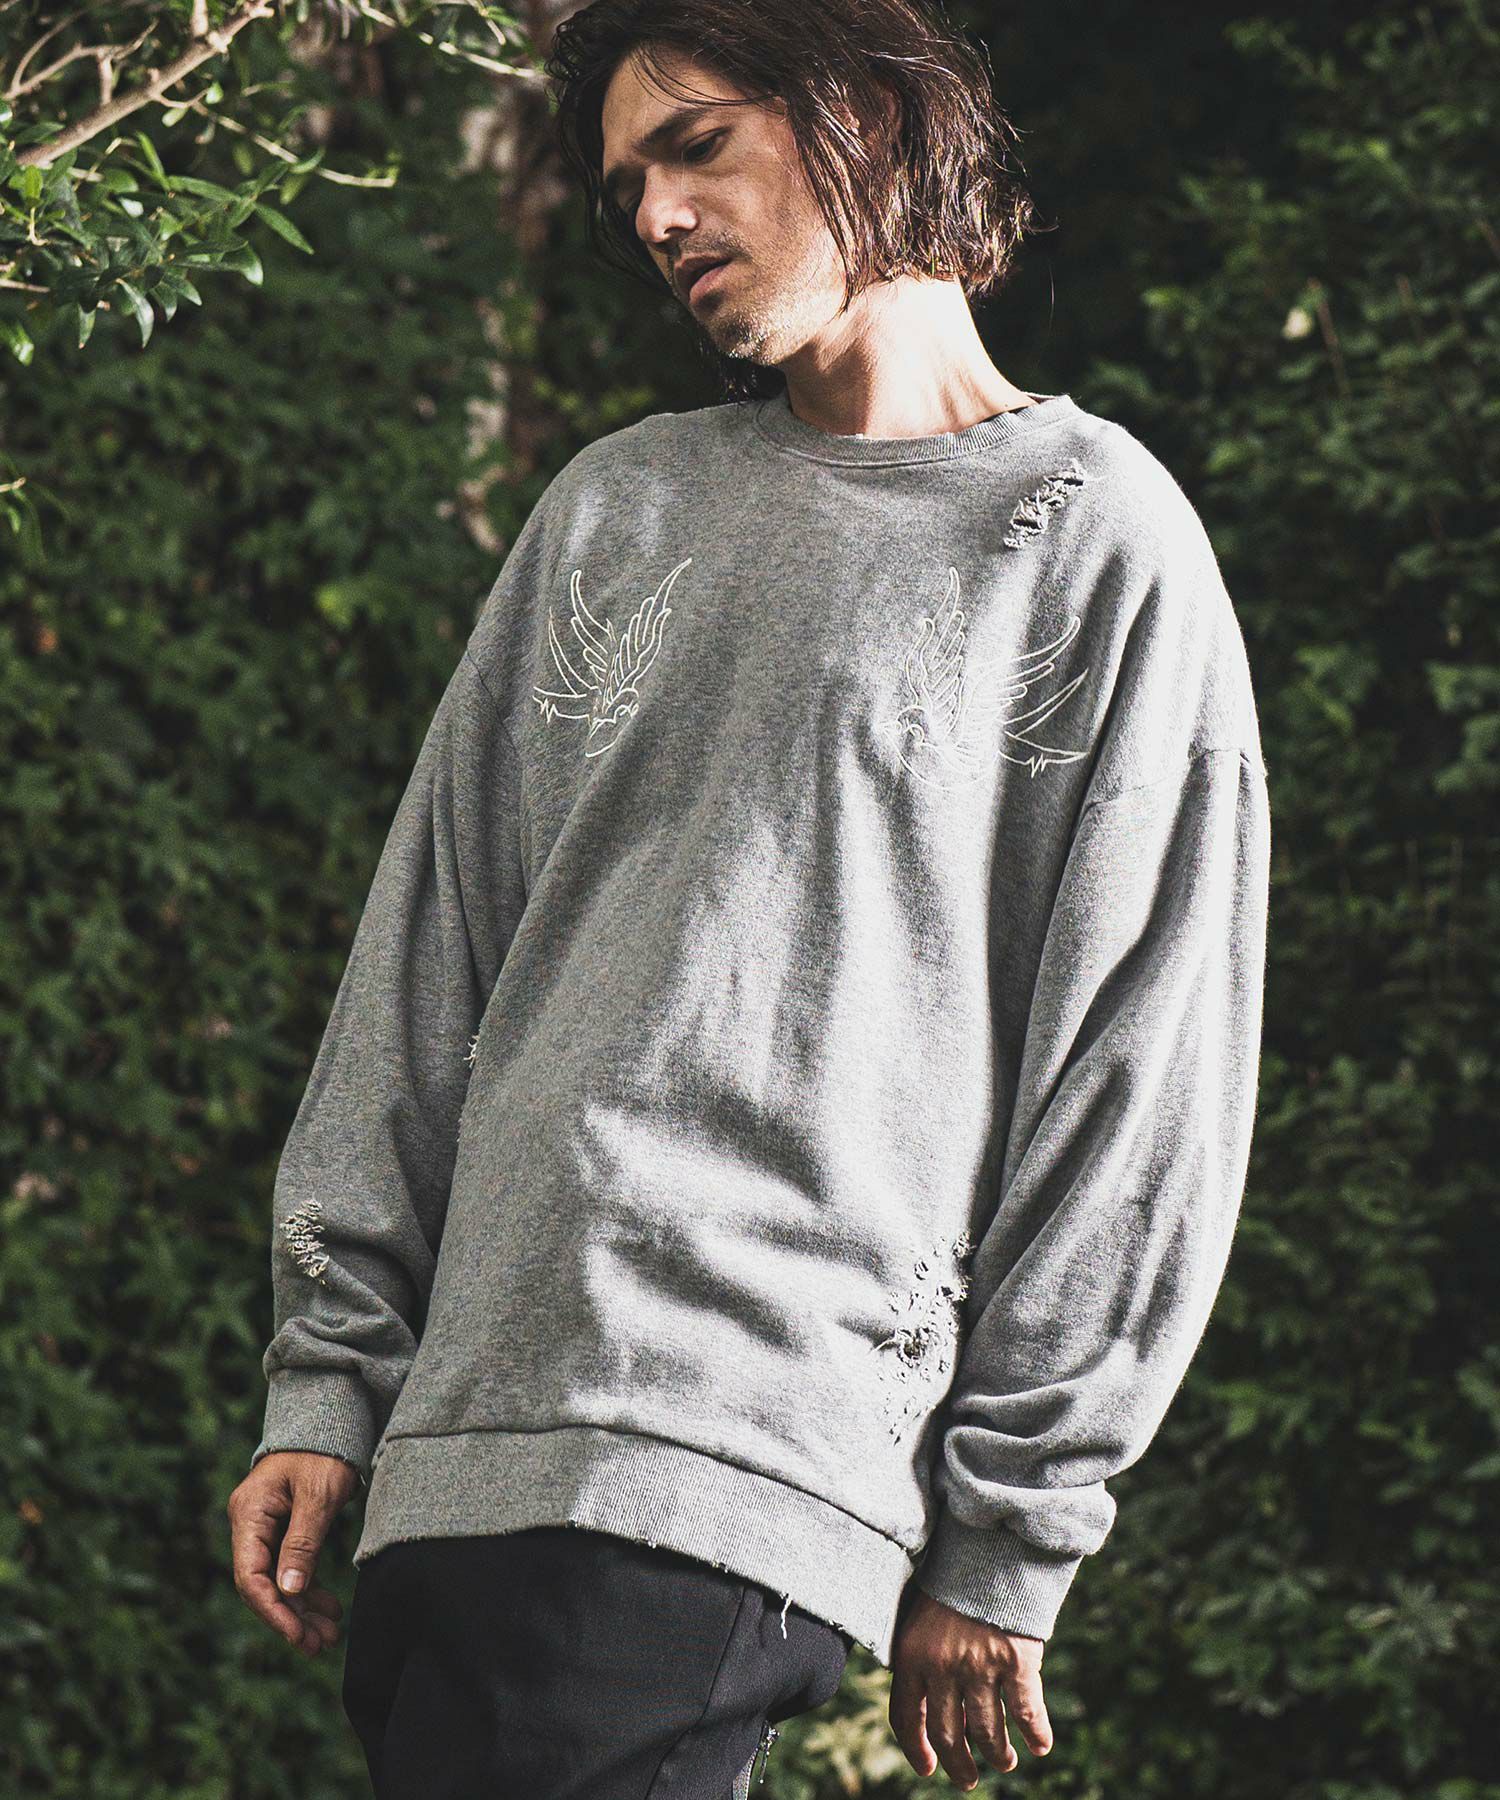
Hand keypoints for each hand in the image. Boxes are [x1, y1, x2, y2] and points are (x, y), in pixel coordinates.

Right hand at [226, 1450, 359, 1658]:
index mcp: (249, 1512)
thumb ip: (303, 1541)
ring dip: (301, 1611)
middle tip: (320, 1645)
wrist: (331, 1422)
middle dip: (290, 1618)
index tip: (298, 1636)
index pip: (250, 1575)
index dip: (272, 1610)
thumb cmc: (324, 1450)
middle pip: (262, 1584)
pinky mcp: (283, 1530)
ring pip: (278, 1581)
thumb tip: (289, 1591)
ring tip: (329, 1636)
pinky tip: (329, 1610)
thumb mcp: (318, 1494)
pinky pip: (290, 1569)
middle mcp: (250, 1523)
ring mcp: (265, 1528)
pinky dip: (308, 1591)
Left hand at [888, 1587, 1052, 1786]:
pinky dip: (1035, 1735)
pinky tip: (1039, 1745)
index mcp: (912, 1654)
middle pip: (948, 1735)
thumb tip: (923, 1707)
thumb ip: (919, 1658)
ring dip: (997, 1755)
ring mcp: (981, 1666)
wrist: (988, 1549)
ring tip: (1003, 1761)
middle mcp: (943, 1666)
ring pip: (987, 1733)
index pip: (906, 1718)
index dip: (916, 1750)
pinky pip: (1026, 1714)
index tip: (928, 1768)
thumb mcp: (919, 1616)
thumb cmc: (952, 1584)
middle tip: (968, 1779)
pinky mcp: (1017, 1662)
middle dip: (959, 1765)